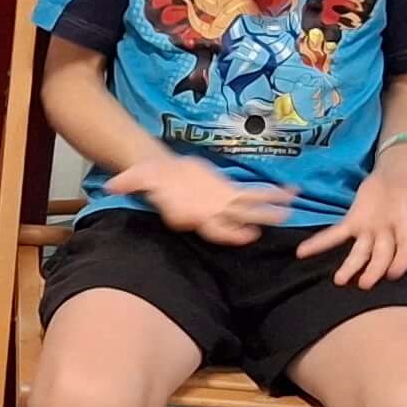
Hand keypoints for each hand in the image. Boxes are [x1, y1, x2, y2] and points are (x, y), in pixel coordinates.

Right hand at [107, 155, 287, 245]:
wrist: (164, 172)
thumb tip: (113, 186)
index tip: (244, 235)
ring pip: (249, 211)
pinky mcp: (231, 193)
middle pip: (233, 223)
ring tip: (289, 210)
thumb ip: (130, 182)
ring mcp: (223, 205)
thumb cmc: (151, 177)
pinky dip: (274, 194)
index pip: (210, 228)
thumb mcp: (139, 177)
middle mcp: (209, 215)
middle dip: (250, 225)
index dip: (227, 232)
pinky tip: (293, 192)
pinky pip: (256, 194)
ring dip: (269, 212)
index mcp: (190, 216)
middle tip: (270, 227)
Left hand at [295, 142, 406, 287]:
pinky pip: (335, 235)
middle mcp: (389, 230)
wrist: (402, 166)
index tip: (394, 273)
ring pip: (360, 252)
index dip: (402, 259)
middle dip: (374, 269)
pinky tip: (303, 252)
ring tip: (339, 280)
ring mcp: (371, 228)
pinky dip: (319, 243)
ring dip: (350, 266)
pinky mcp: (355, 221)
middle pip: (382, 254)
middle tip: (365, 284)